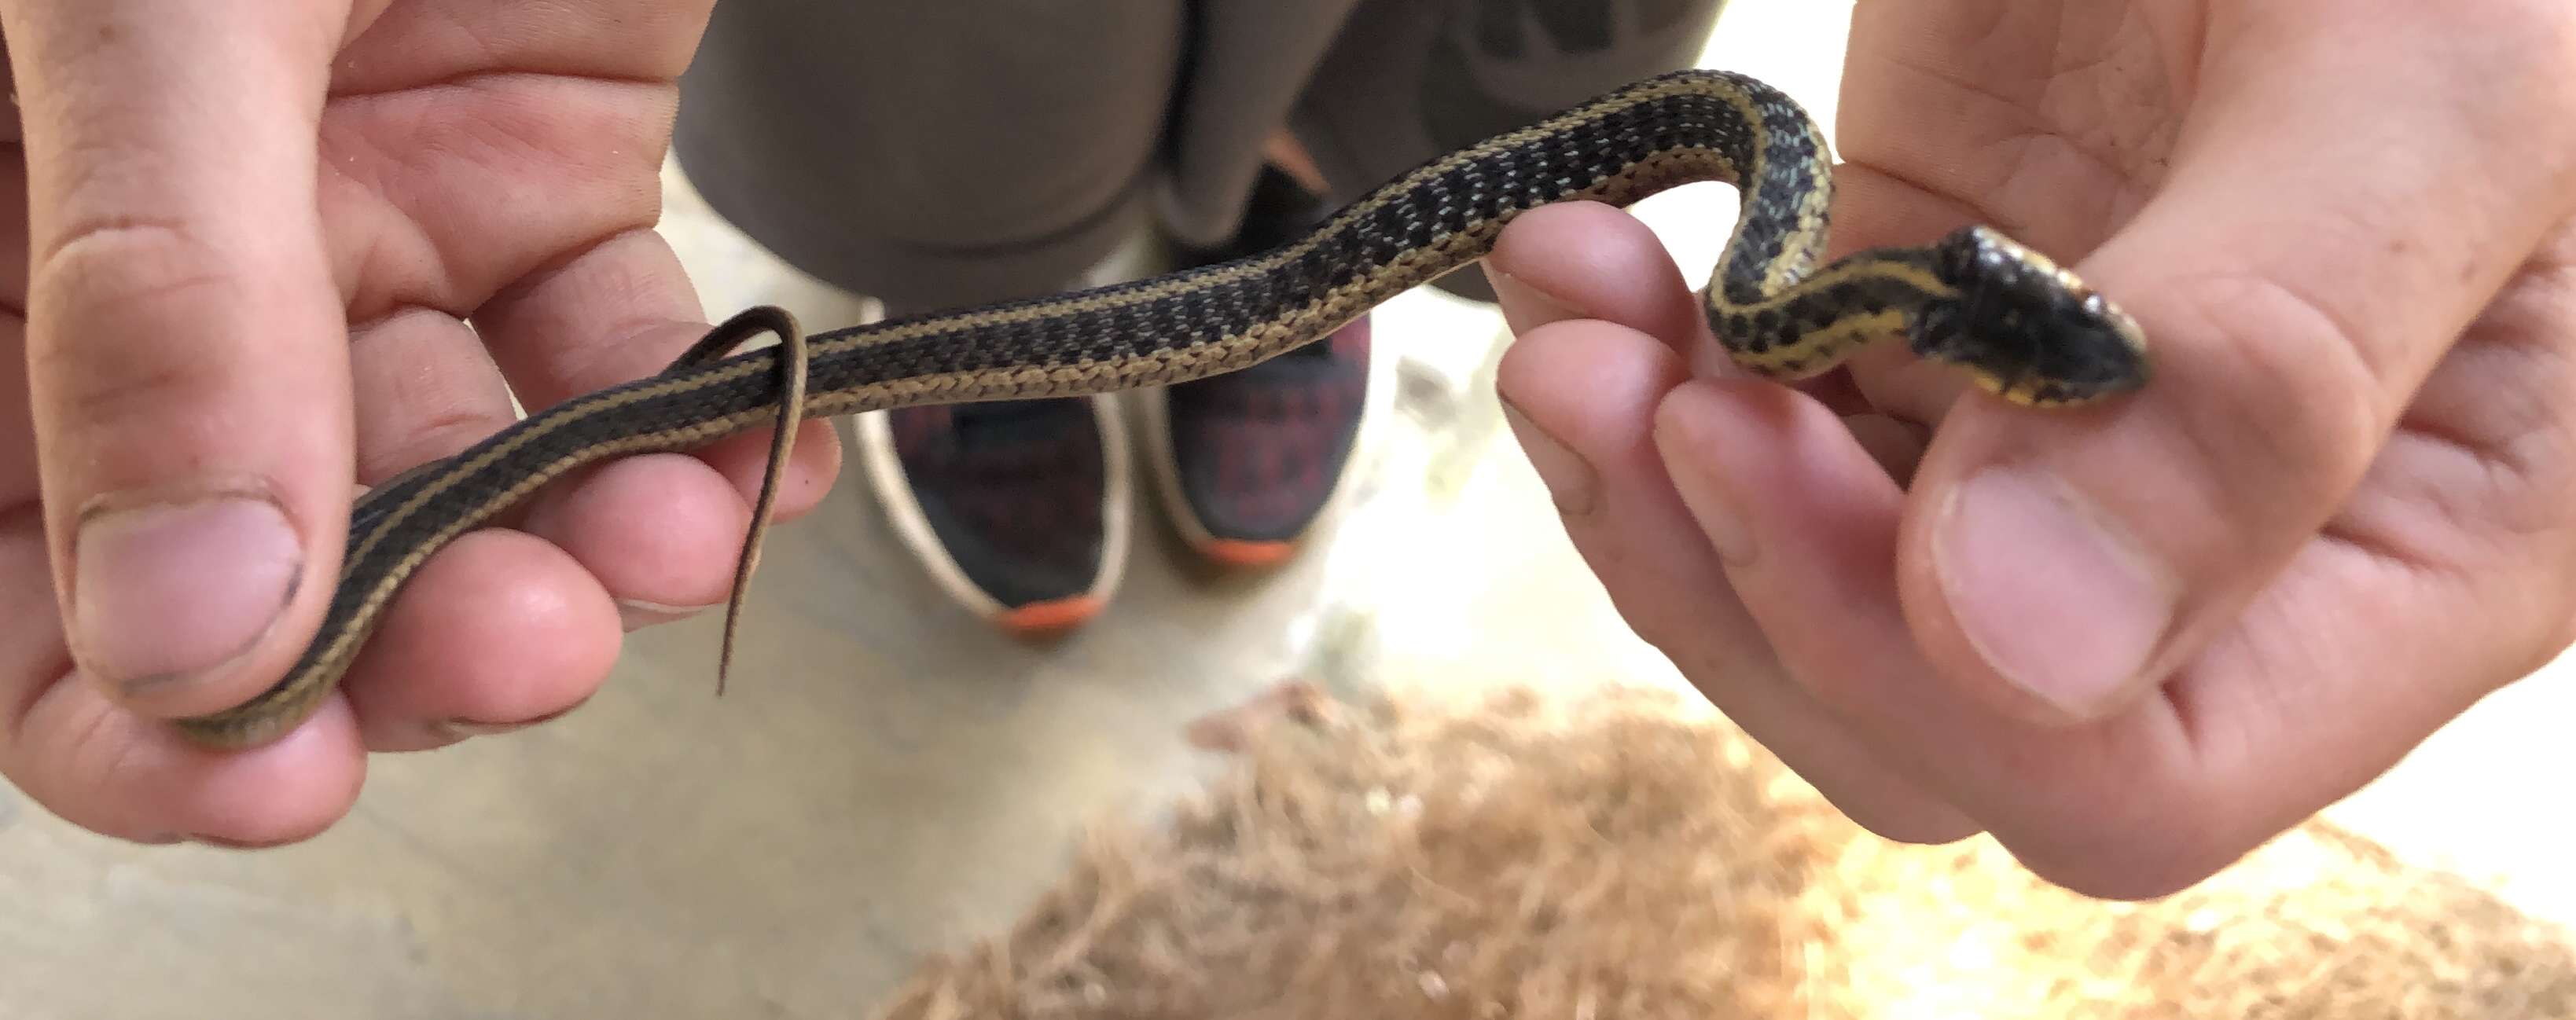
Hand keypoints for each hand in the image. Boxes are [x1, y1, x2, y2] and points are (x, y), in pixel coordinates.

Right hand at [0, 1, 838, 845]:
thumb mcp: (166, 15)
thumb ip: (167, 299)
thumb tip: (193, 621)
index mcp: (7, 234)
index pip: (19, 556)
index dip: (135, 713)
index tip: (280, 779)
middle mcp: (186, 255)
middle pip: (275, 550)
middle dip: (414, 637)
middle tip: (532, 640)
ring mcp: (369, 214)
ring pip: (468, 470)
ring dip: (579, 544)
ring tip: (671, 537)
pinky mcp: (544, 167)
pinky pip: (618, 352)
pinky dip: (696, 432)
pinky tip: (755, 460)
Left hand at [1487, 0, 2575, 897]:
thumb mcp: (2423, 80)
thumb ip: (2254, 369)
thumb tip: (2025, 647)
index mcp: (2428, 538)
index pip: (2134, 777)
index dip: (1907, 672)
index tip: (1748, 451)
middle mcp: (2227, 527)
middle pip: (1924, 715)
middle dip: (1729, 573)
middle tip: (1614, 382)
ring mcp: (2056, 420)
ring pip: (1809, 585)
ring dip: (1647, 472)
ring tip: (1571, 297)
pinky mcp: (1929, 305)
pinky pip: (1763, 423)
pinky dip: (1644, 361)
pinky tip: (1589, 251)